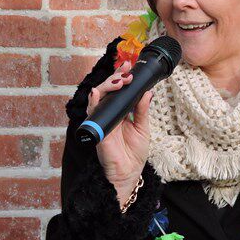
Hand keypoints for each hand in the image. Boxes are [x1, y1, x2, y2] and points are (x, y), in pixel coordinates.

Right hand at [87, 60, 153, 206]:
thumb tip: (147, 91)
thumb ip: (143, 110)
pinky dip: (93, 102)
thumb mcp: (143, 127)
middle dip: (115, 78)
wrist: (129, 173)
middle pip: (106, 90)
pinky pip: (92, 114)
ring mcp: (102, 121)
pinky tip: (96, 93)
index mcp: (120, 112)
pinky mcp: (97, 130)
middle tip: (126, 73)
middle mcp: (109, 114)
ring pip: (97, 98)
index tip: (128, 66)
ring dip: (106, 87)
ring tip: (119, 81)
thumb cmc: (134, 153)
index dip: (120, 77)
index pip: (118, 90)